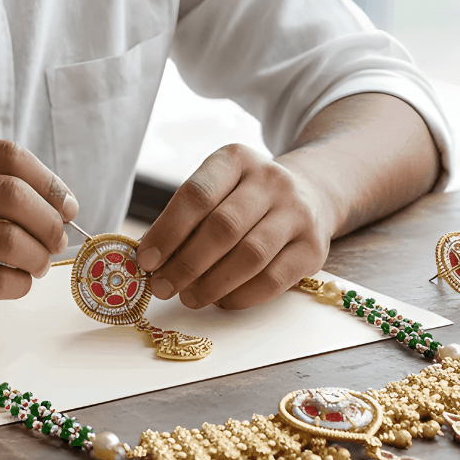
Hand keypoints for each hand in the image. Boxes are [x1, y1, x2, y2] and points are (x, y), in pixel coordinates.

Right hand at [0, 138, 78, 325]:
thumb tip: (58, 204)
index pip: (8, 155)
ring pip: (8, 239)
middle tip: (57, 240)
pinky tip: (16, 283)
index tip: (67, 205)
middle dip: (49, 221)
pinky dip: (18, 284)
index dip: (50, 181)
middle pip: (14, 195)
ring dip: (37, 256)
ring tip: (37, 265)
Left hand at [134, 144, 333, 310]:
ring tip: (189, 297)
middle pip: (223, 227)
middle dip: (186, 263)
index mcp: (236, 159)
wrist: (311, 194)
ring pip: (250, 255)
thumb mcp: (218, 190)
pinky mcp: (314, 247)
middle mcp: (270, 180)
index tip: (146, 260)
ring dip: (212, 284)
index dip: (167, 231)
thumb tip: (149, 259)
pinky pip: (274, 280)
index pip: (196, 195)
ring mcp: (297, 213)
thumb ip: (186, 219)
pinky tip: (221, 301)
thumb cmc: (245, 198)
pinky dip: (242, 296)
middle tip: (162, 287)